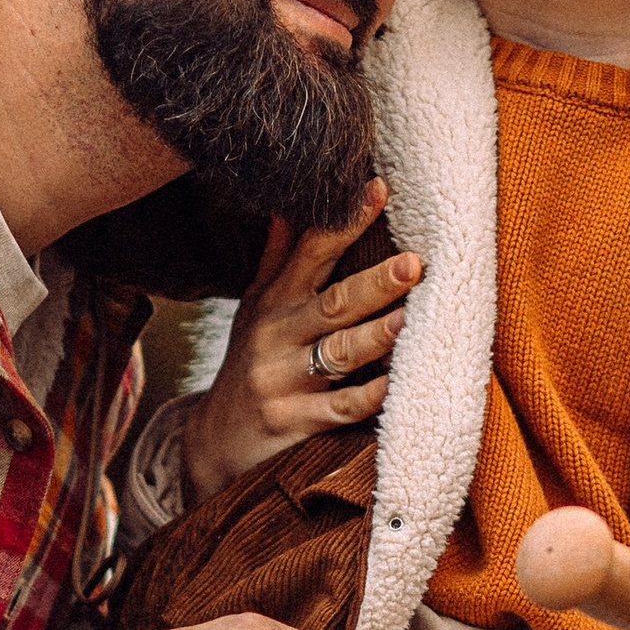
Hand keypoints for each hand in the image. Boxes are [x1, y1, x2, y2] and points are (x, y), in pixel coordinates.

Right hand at [182, 186, 420, 502]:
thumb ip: (277, 259)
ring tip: (409, 319)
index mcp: (274, 302)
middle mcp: (277, 336)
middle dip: (374, 283)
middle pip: (333, 304)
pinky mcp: (293, 421)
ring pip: (338, 354)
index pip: (311, 252)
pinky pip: (339, 408)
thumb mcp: (254, 308)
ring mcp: (284, 380)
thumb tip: (289, 204)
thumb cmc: (248, 364)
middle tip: (414, 264)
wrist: (215, 439)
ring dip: (375, 336)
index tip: (378, 190)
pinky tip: (394, 385)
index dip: (344, 221)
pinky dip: (368, 397)